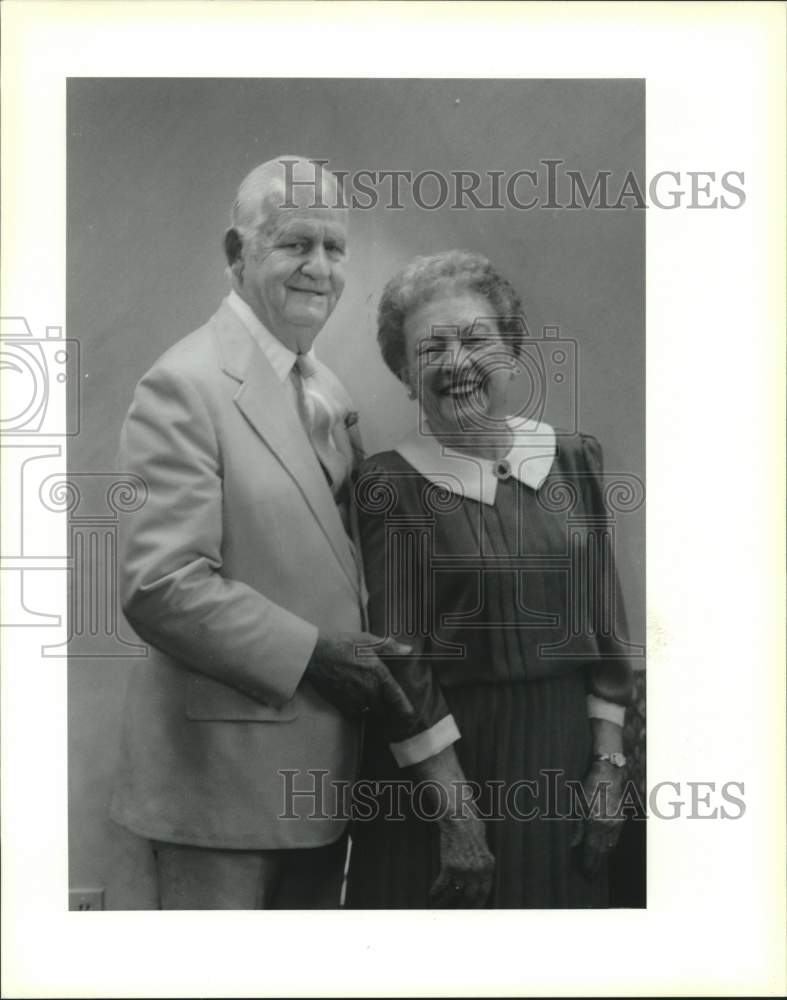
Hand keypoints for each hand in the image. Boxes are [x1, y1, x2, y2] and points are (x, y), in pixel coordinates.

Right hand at [304, 632, 414, 724]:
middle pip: (384, 709)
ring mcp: (354, 699)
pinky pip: (356, 713)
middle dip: (387, 708)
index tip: (411, 718)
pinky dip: (358, 709)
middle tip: (387, 705)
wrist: (314, 654)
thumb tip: (408, 650)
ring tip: (369, 698)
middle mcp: (368, 690)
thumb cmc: (341, 644)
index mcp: (378, 674)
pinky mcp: (342, 704)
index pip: (396, 698)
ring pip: (370, 710)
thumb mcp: (367, 640)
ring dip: (372, 707)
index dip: (405, 711)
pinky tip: (356, 697)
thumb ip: (389, 647)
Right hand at [428, 815, 494, 908]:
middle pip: (471, 895)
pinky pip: (441, 884)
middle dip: (465, 904)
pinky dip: (435, 891)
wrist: (459, 819)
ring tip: (442, 905)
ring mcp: (463, 870)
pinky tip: (431, 895)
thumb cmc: (471, 827)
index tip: (474, 907)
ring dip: (448, 900)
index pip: (485, 891)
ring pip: (456, 892)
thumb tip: (481, 871)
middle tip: (458, 909)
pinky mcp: (449, 866)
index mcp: (488, 866)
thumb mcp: (484, 845)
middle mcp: (477, 871)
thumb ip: (483, 861)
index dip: (479, 902)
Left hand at [570, 761, 625, 877]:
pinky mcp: (621, 818)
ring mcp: (617, 822)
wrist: (610, 772)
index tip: (585, 874)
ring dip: (603, 857)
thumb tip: (572, 845)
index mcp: (596, 823)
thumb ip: (576, 827)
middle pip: (602, 851)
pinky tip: (606, 849)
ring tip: (597, 866)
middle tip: (591, 876)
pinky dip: (610, 846)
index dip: (589, 864)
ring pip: (610, 845)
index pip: (592, 850)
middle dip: (597, 865)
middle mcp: (609, 826)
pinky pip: (615, 837)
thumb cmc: (590, 786)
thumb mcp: (577, 804)